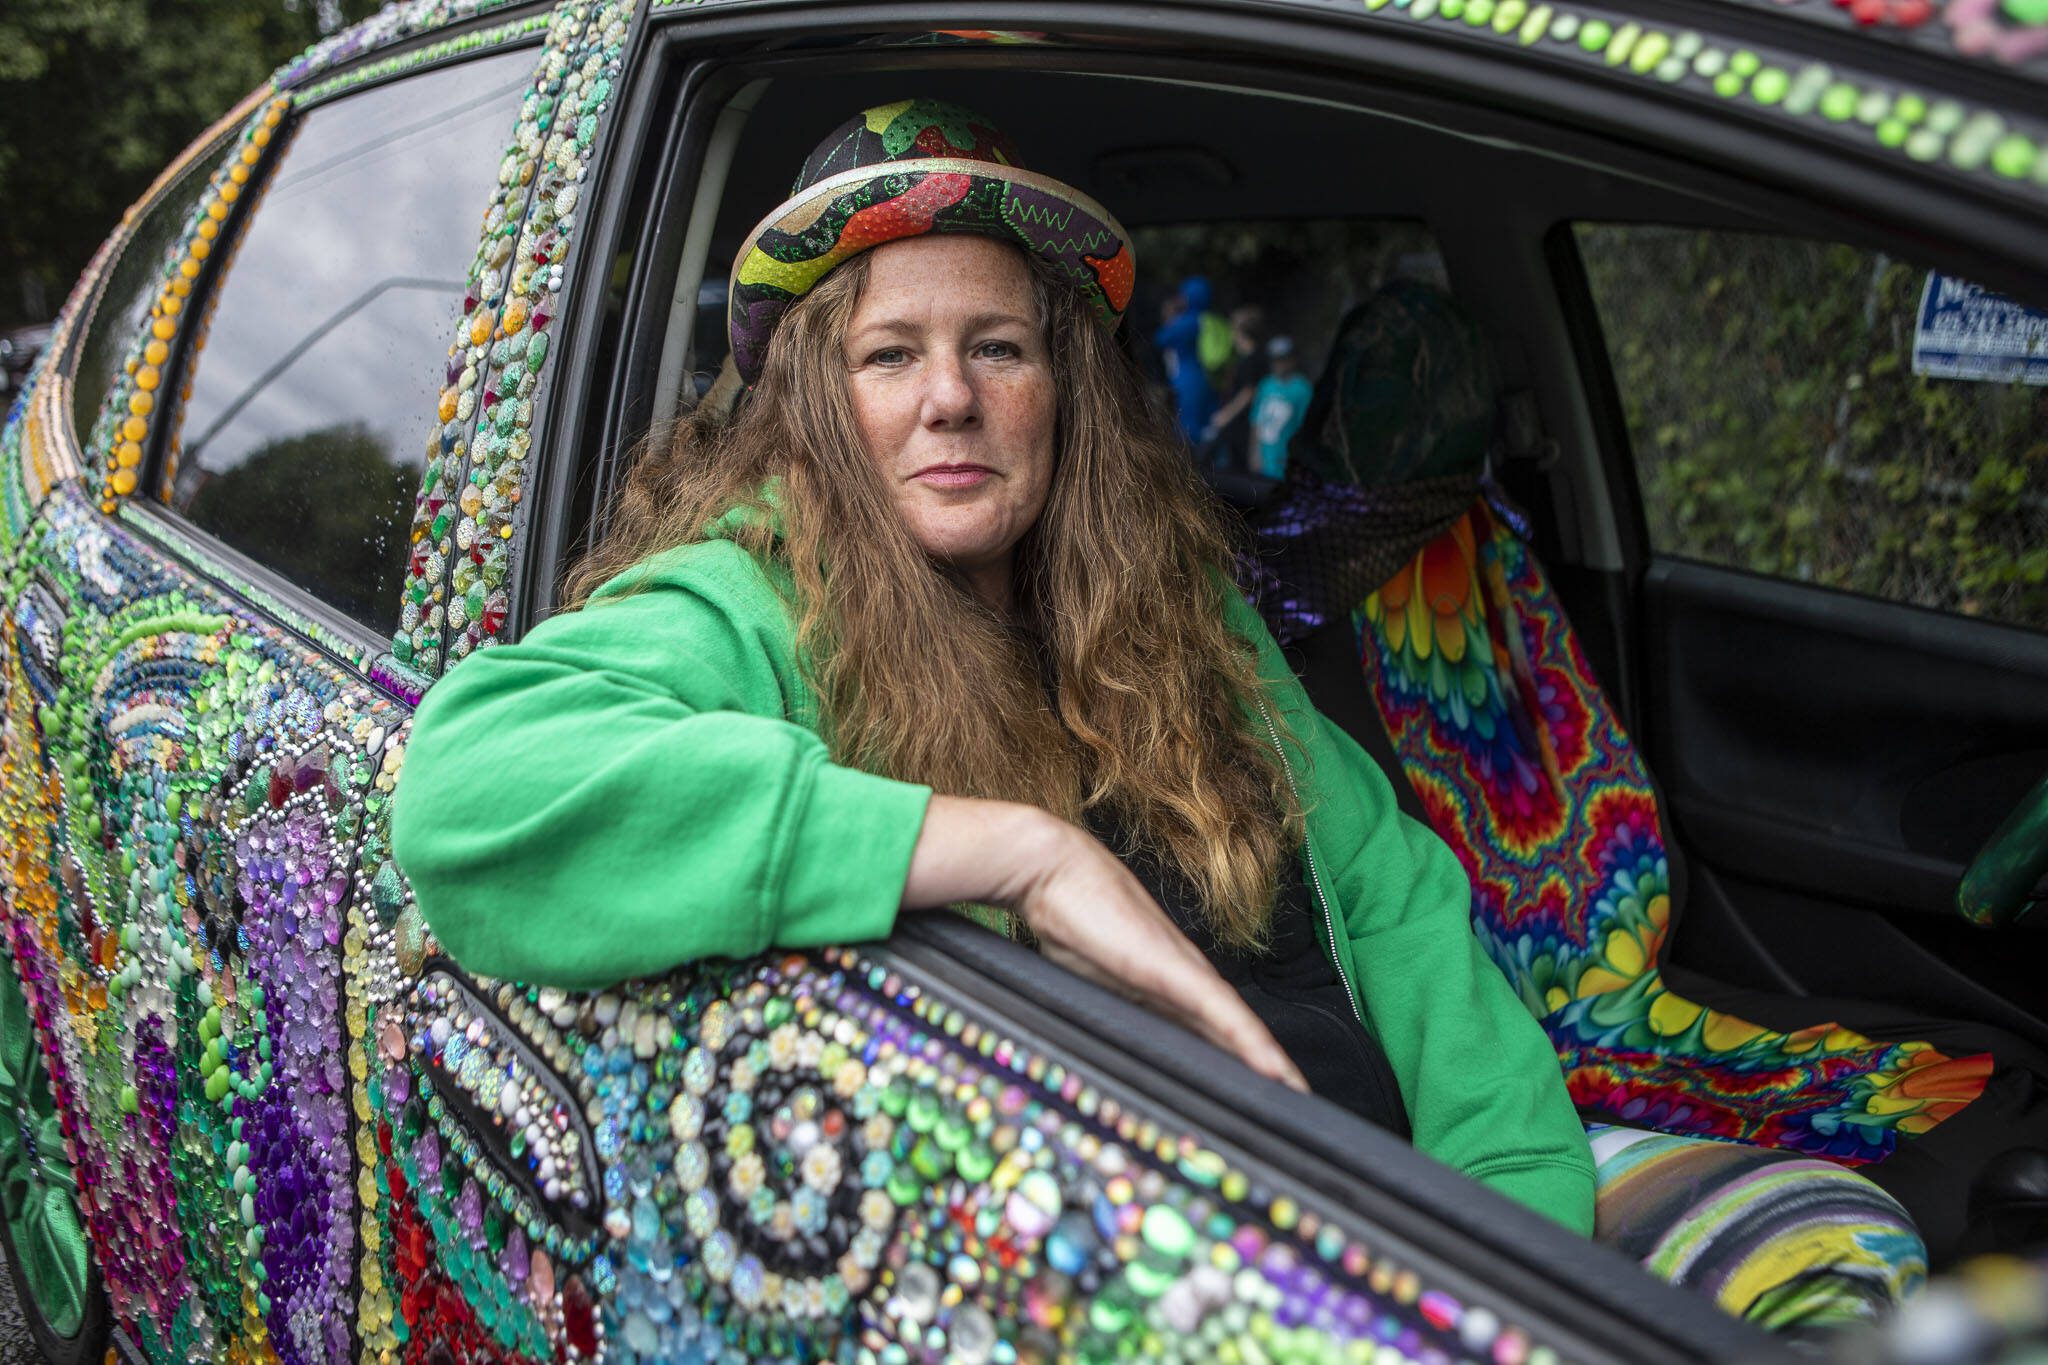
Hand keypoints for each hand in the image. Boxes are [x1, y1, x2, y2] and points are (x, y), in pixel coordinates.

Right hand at [904, 797, 1309, 1091]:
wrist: (1049, 869)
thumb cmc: (1063, 919)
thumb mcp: (1087, 981)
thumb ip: (1107, 1011)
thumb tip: (1109, 1052)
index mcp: (1164, 984)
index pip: (1209, 1033)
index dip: (1232, 1065)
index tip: (1255, 1100)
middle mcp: (1183, 977)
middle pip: (1233, 1034)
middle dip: (1262, 1073)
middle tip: (1292, 1109)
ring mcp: (1182, 970)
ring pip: (1238, 1027)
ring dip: (1269, 1065)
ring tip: (1297, 1097)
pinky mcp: (1173, 968)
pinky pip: (1222, 1012)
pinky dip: (1250, 1043)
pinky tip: (1273, 1070)